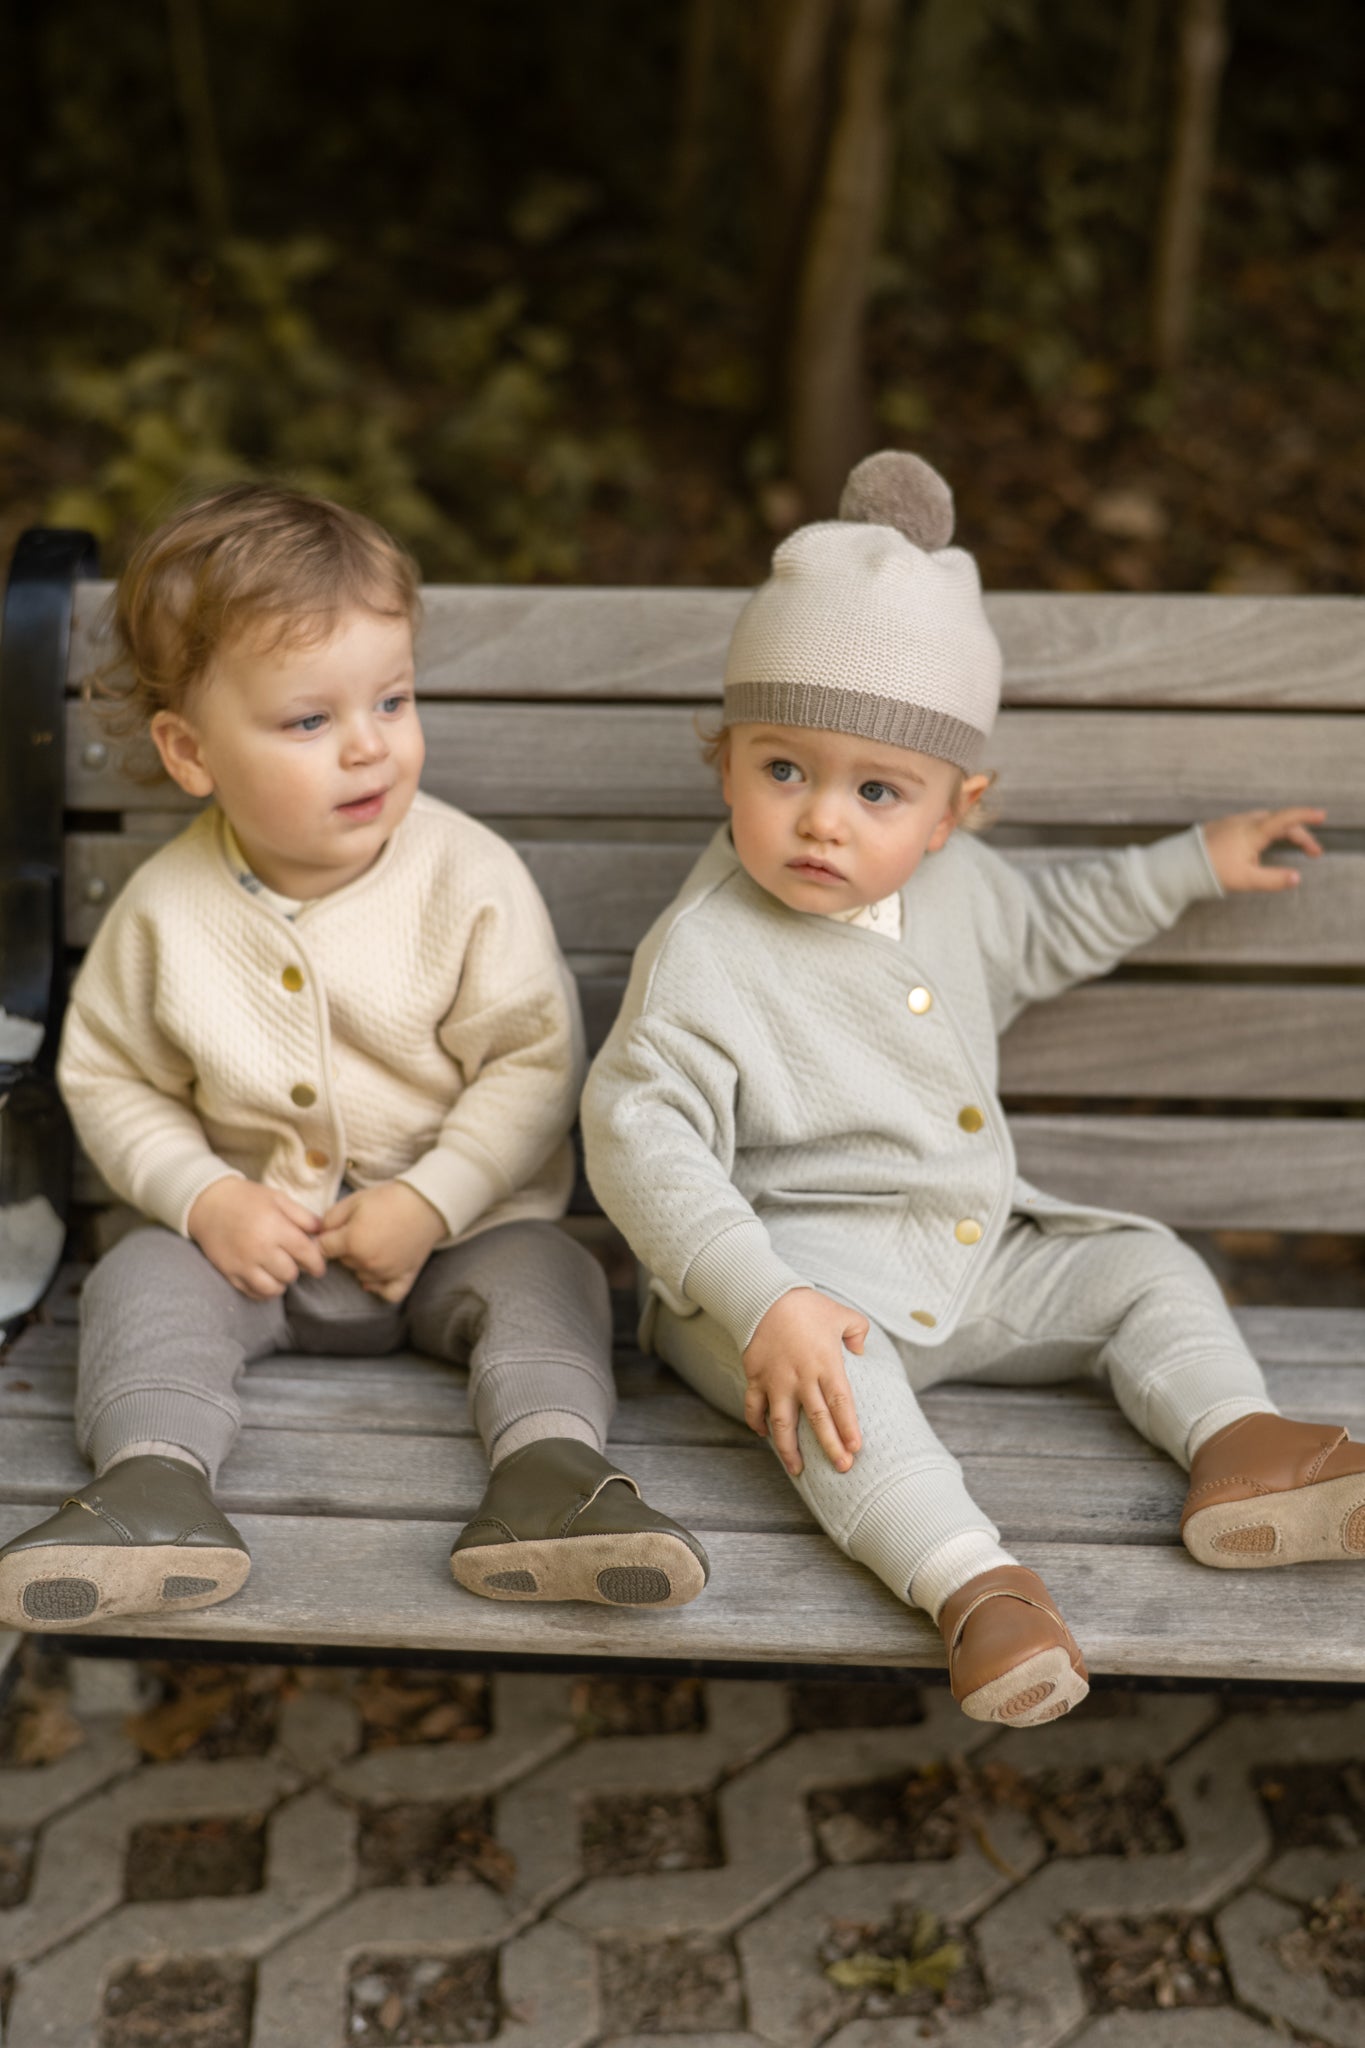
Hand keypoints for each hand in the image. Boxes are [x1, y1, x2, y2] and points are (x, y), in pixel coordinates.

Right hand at [188, 1178, 325, 1299]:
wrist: (208, 1203)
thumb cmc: (246, 1198)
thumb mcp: (278, 1199)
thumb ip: (303, 1216)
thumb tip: (323, 1232)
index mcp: (275, 1227)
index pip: (306, 1254)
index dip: (317, 1263)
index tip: (318, 1266)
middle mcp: (259, 1249)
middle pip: (290, 1274)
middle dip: (297, 1270)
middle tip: (294, 1262)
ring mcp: (243, 1264)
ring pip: (273, 1289)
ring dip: (281, 1283)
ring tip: (279, 1271)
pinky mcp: (230, 1273)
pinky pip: (253, 1293)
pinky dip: (263, 1290)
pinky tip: (265, 1278)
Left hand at [317, 1181, 445, 1301]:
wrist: (426, 1203)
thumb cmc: (389, 1199)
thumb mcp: (354, 1200)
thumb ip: (329, 1219)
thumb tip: (319, 1234)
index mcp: (352, 1242)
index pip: (323, 1248)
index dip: (326, 1237)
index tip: (334, 1230)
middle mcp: (367, 1262)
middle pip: (342, 1262)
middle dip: (344, 1248)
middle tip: (360, 1230)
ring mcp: (386, 1273)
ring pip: (360, 1275)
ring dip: (361, 1264)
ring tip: (373, 1244)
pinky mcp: (405, 1277)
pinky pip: (387, 1293)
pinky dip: (379, 1287)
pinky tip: (377, 1275)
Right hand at [741, 1287, 866, 1477]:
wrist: (765, 1296)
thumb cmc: (807, 1306)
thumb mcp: (842, 1314)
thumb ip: (858, 1332)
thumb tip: (861, 1349)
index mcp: (826, 1364)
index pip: (840, 1402)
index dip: (848, 1427)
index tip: (855, 1448)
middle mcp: (802, 1377)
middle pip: (818, 1419)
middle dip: (830, 1446)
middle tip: (841, 1468)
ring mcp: (776, 1380)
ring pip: (782, 1422)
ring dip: (789, 1448)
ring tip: (797, 1470)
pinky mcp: (756, 1377)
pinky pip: (754, 1406)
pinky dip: (757, 1423)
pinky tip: (764, 1435)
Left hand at [1202, 807, 1324, 891]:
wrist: (1177, 865)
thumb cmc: (1211, 873)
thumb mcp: (1246, 880)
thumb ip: (1273, 879)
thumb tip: (1296, 878)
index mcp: (1253, 832)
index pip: (1286, 819)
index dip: (1305, 816)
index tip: (1322, 815)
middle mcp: (1244, 822)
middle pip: (1279, 822)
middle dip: (1299, 834)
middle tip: (1313, 851)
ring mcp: (1232, 822)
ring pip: (1265, 821)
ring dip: (1283, 831)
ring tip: (1294, 845)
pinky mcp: (1222, 826)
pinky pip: (1251, 823)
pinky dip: (1266, 830)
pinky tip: (1263, 844)